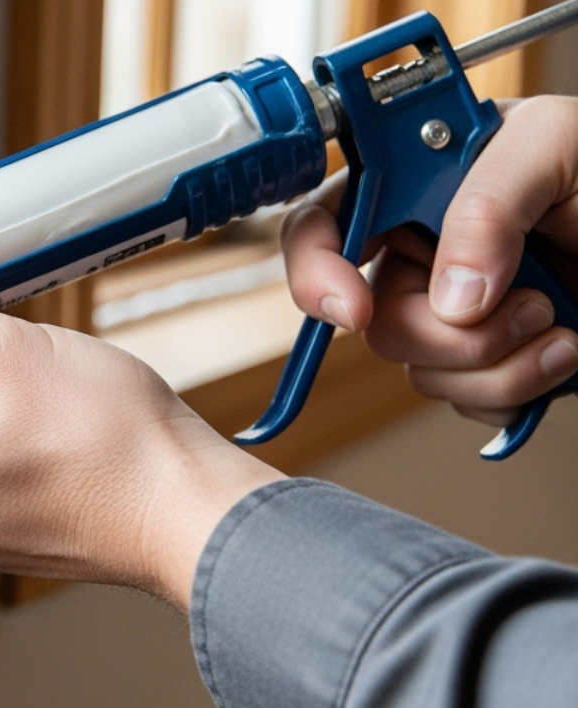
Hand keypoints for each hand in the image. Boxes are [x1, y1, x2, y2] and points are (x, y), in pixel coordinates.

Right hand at [282, 96, 577, 426]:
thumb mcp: (553, 145)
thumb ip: (488, 204)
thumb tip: (452, 295)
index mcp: (415, 186)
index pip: (321, 227)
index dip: (317, 272)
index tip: (357, 309)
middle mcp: (424, 251)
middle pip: (376, 321)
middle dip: (447, 335)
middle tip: (527, 308)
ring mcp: (452, 311)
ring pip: (422, 373)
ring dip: (497, 366)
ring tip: (563, 327)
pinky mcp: (487, 359)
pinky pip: (466, 401)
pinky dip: (515, 392)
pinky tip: (560, 353)